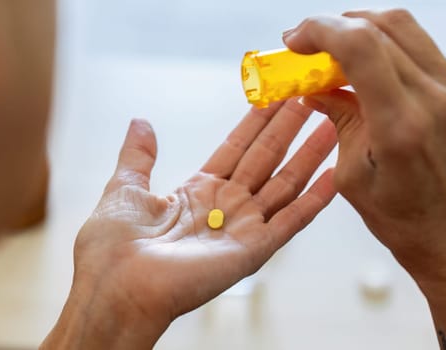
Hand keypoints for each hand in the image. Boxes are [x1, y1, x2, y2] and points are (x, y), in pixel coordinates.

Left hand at [43, 100, 336, 348]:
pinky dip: (314, 200)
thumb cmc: (112, 247)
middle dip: (288, 128)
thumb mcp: (125, 187)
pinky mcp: (252, 251)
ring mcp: (241, 228)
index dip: (256, 122)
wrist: (115, 286)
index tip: (275, 94)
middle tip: (311, 96)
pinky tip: (333, 175)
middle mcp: (224, 208)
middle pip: (265, 159)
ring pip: (284, 184)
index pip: (236, 148)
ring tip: (331, 124)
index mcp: (197, 192)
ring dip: (308, 155)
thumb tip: (141, 121)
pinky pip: (290, 221)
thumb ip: (139, 155)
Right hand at [283, 9, 445, 348]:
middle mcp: (440, 100)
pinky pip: (429, 55)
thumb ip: (338, 120)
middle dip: (338, 25)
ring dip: (367, 33)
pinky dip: (395, 56)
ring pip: (408, 32)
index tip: (296, 38)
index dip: (321, 29)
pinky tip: (378, 77)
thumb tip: (314, 87)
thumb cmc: (406, 221)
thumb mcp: (353, 175)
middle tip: (312, 43)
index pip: (360, 46)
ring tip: (341, 53)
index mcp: (402, 126)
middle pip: (383, 26)